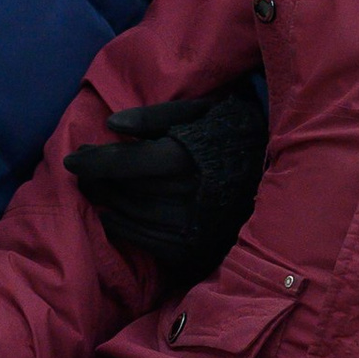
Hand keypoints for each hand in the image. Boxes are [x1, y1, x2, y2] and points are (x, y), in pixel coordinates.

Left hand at [65, 83, 268, 284]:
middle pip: (124, 189)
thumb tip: (112, 125)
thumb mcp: (203, 110)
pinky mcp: (196, 247)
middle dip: (96, 180)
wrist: (287, 173)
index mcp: (187, 157)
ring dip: (106, 202)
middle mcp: (187, 194)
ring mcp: (192, 225)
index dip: (94, 161)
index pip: (125, 162)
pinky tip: (111, 216)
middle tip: (80, 171)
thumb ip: (157, 115)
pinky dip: (123, 228)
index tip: (71, 158)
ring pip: (132, 215)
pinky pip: (147, 241)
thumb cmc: (237, 133)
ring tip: (93, 190)